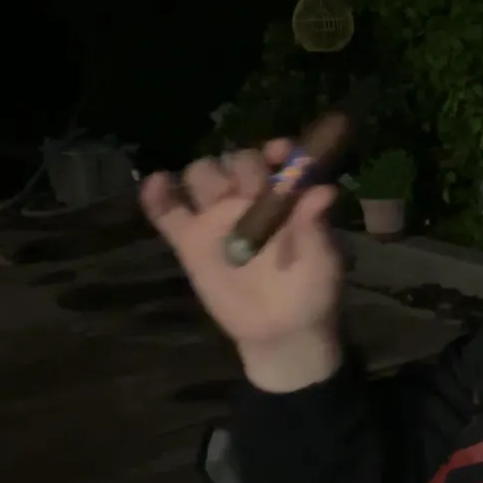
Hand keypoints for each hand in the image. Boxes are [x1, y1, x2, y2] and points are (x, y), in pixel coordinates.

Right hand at [140, 140, 341, 390]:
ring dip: (206, 175)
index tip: (278, 153)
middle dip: (243, 166)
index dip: (277, 150)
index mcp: (285, 197)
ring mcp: (217, 218)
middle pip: (234, 160)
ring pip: (201, 176)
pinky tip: (159, 184)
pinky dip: (157, 194)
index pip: (277, 159)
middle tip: (254, 190)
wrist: (282, 333)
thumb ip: (316, 225)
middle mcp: (249, 198)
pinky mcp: (190, 241)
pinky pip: (167, 211)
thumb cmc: (311, 291)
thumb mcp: (323, 260)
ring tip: (221, 199)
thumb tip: (325, 191)